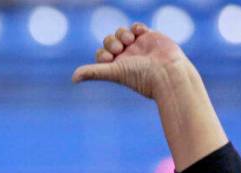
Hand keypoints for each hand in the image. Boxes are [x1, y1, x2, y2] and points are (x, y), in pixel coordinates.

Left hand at [72, 23, 191, 100]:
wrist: (167, 72)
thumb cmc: (140, 75)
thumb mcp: (114, 72)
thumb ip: (93, 72)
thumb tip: (73, 78)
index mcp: (117, 67)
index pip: (102, 54)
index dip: (103, 52)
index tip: (110, 58)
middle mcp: (126, 57)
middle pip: (110, 41)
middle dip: (112, 41)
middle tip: (121, 49)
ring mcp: (138, 47)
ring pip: (121, 32)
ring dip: (122, 34)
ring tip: (130, 41)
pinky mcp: (150, 38)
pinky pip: (136, 27)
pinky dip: (136, 28)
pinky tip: (140, 34)